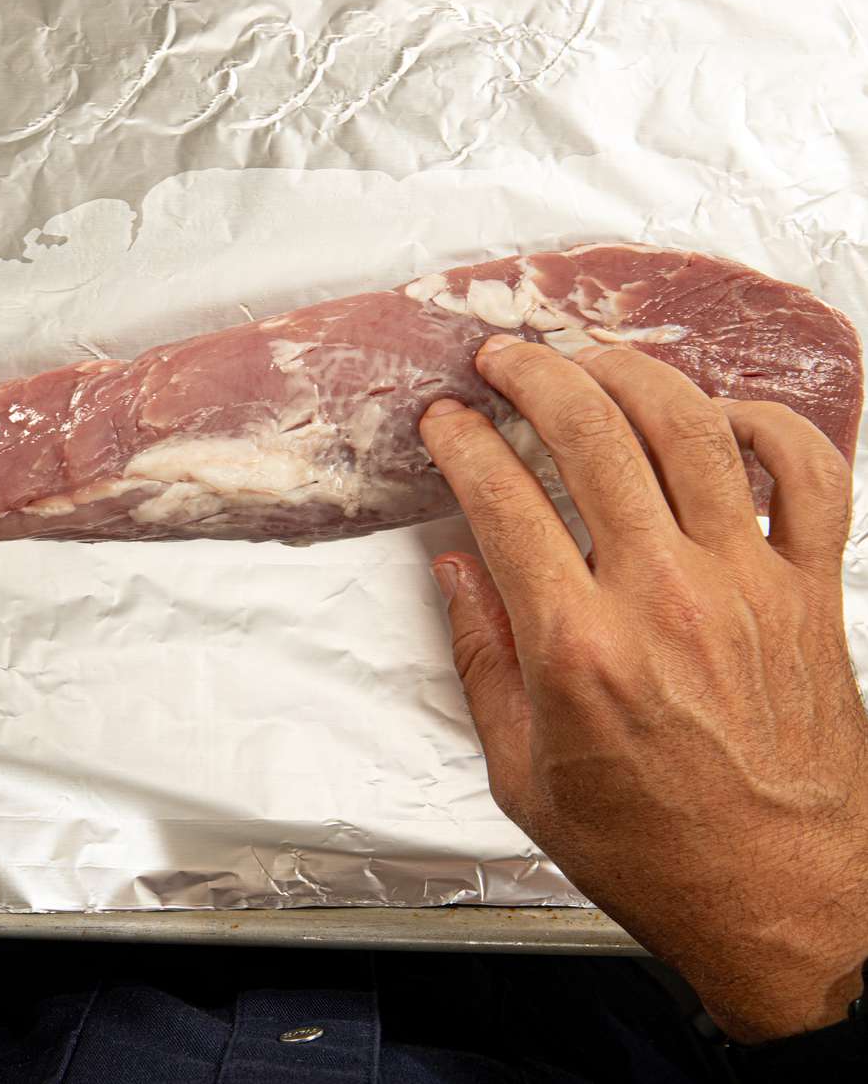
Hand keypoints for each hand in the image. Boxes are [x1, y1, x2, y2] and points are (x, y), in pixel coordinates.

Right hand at [419, 334, 867, 1041]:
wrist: (779, 896)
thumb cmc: (650, 848)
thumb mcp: (521, 773)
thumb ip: (483, 658)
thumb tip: (457, 568)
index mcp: (577, 647)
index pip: (504, 499)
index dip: (463, 442)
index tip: (446, 421)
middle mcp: (663, 598)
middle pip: (593, 436)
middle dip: (534, 376)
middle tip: (504, 358)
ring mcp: (747, 586)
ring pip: (692, 430)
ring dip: (632, 374)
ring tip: (591, 359)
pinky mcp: (809, 592)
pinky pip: (808, 474)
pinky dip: (768, 425)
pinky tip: (720, 418)